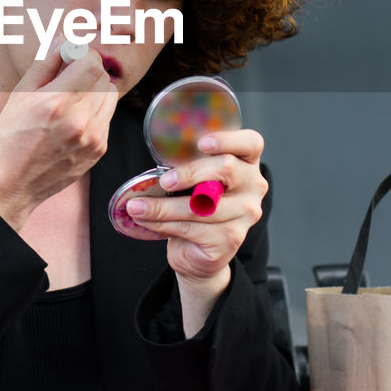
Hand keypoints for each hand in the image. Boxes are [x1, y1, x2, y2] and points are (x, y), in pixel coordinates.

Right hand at [0, 43, 117, 229]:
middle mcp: (80, 121)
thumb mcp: (20, 94)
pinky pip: (106, 117)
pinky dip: (94, 112)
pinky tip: (72, 121)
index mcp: (57, 103)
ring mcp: (93, 138)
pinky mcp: (99, 150)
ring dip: (95, 91)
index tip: (69, 59)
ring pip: (110, 96)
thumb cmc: (9, 137)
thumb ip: (46, 63)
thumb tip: (64, 40)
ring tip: (71, 100)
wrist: (11, 184)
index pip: (92, 63)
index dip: (82, 55)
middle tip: (67, 79)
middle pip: (103, 77)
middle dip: (88, 71)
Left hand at [125, 129, 267, 332]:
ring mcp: (246, 214)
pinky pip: (192, 228)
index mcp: (247, 162)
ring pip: (202, 206)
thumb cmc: (196, 204)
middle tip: (164, 181)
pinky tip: (146, 221)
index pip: (251, 143)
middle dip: (190, 173)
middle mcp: (254, 186)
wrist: (199, 251)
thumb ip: (186, 166)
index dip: (227, 139)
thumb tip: (153, 161)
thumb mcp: (195, 180)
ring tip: (136, 207)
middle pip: (227, 169)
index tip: (201, 143)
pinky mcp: (231, 239)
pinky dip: (162, 224)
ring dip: (163, 207)